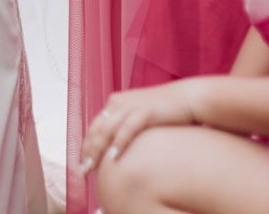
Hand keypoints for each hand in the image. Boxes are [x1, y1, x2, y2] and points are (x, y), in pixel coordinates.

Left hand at [80, 80, 200, 171]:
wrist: (186, 98)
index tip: (82, 163)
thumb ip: (124, 127)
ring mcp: (131, 105)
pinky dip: (119, 143)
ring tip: (92, 166)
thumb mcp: (138, 116)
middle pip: (97, 128)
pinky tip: (114, 157)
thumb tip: (114, 149)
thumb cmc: (162, 112)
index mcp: (115, 103)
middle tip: (83, 169)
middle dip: (88, 150)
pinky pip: (127, 128)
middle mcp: (119, 102)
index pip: (94, 126)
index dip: (86, 145)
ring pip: (107, 129)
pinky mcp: (145, 111)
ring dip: (98, 149)